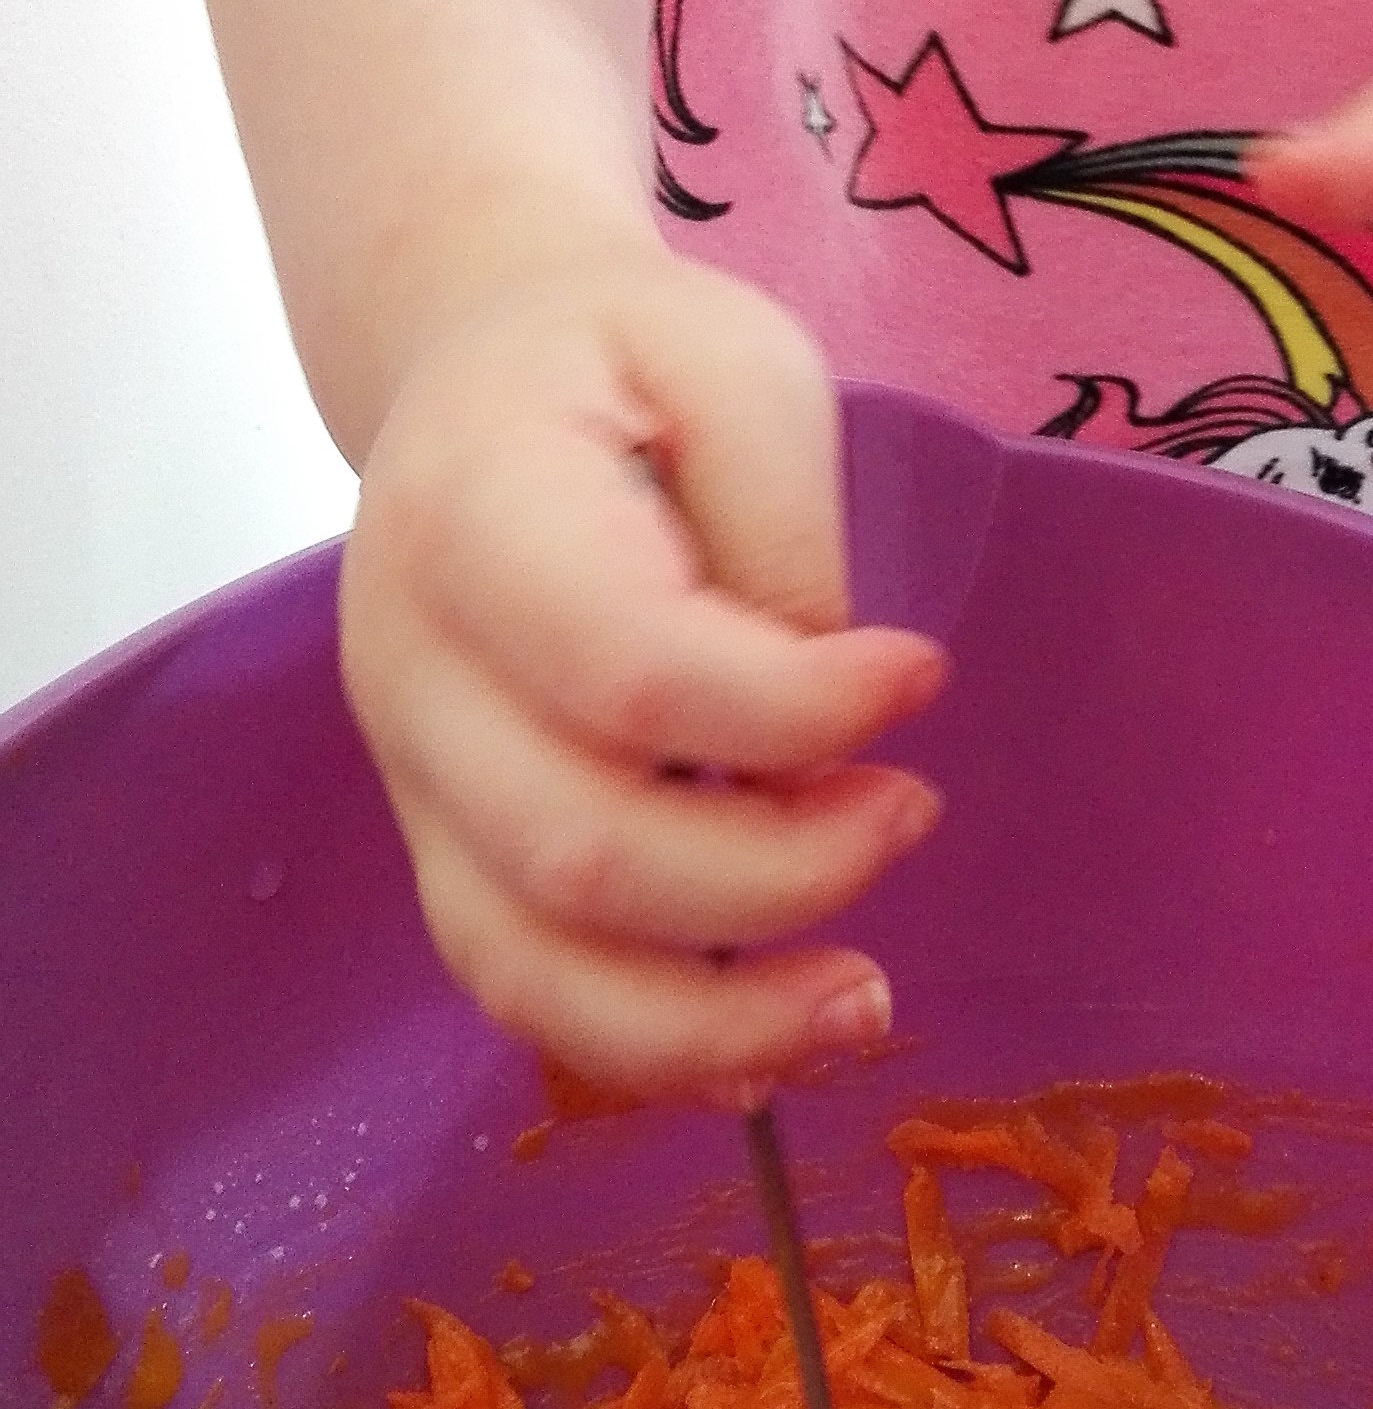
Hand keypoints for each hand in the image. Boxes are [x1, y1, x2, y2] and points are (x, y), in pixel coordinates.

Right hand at [339, 246, 946, 1100]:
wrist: (478, 371)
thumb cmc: (625, 360)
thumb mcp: (734, 361)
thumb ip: (779, 530)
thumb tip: (827, 705)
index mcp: (472, 513)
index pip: (627, 668)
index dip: (791, 713)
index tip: (923, 676)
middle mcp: (412, 666)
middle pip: (576, 845)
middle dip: (777, 872)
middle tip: (910, 810)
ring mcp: (414, 774)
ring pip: (530, 959)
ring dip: (711, 1019)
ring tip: (863, 1001)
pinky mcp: (444, 842)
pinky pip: (521, 987)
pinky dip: (648, 1047)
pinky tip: (770, 1047)